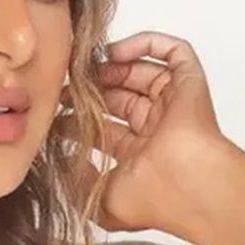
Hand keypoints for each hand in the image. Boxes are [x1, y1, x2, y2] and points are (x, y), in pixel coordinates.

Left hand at [62, 30, 240, 236]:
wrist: (187, 186)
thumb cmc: (152, 199)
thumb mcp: (99, 201)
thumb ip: (76, 182)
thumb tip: (59, 162)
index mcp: (141, 155)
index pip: (106, 127)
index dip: (79, 116)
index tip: (55, 108)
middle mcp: (158, 128)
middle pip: (120, 95)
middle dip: (92, 88)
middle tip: (67, 84)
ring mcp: (173, 104)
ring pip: (140, 72)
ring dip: (112, 66)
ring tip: (87, 67)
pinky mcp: (189, 83)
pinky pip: (172, 51)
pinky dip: (146, 44)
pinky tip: (116, 53)